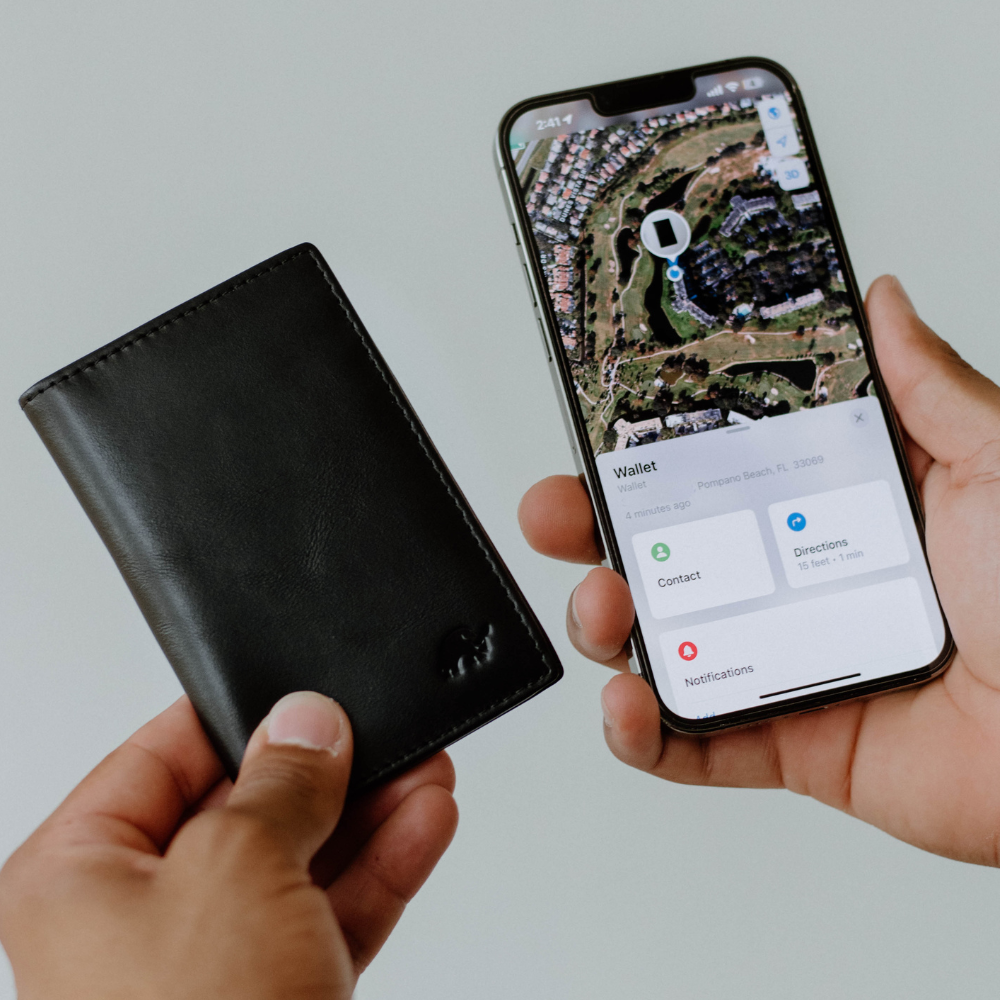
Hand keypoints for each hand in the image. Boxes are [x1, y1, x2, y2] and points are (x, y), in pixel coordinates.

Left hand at [0, 692, 457, 998]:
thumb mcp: (234, 869)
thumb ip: (278, 784)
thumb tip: (307, 723)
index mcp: (81, 873)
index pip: (163, 755)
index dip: (240, 716)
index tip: (306, 691)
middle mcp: (140, 917)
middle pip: (246, 806)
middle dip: (326, 769)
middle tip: (382, 729)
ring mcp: (213, 964)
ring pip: (302, 859)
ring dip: (369, 812)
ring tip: (424, 768)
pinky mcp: (275, 999)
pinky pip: (334, 912)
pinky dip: (381, 869)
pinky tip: (423, 824)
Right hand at [519, 275, 999, 865]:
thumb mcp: (998, 464)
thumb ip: (928, 388)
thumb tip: (881, 303)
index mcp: (839, 510)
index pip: (719, 471)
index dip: (650, 452)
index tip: (601, 433)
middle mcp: (801, 581)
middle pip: (670, 551)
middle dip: (593, 530)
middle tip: (559, 511)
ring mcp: (788, 662)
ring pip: (663, 641)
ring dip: (605, 621)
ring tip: (605, 603)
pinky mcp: (793, 743)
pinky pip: (696, 746)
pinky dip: (644, 734)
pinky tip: (629, 704)